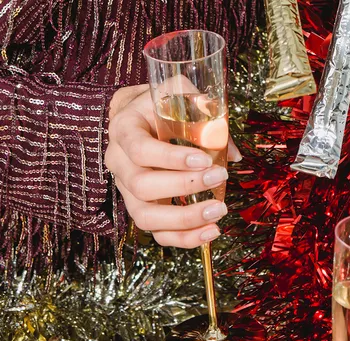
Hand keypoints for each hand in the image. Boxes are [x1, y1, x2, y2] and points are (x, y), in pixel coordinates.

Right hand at [105, 84, 241, 247]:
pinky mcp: (142, 209)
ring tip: (218, 211)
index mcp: (124, 130)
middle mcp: (119, 162)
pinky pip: (158, 233)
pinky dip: (185, 238)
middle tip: (219, 177)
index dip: (171, 158)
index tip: (205, 159)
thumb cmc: (161, 105)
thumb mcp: (179, 93)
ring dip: (185, 219)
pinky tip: (211, 231)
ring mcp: (127, 190)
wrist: (138, 117)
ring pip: (146, 217)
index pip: (140, 149)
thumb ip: (204, 111)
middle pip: (142, 185)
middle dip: (184, 186)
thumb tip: (230, 153)